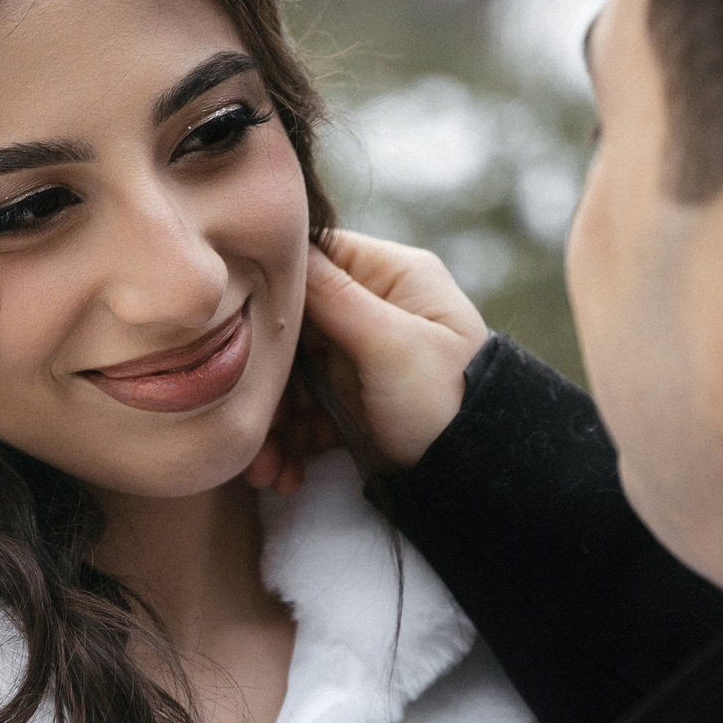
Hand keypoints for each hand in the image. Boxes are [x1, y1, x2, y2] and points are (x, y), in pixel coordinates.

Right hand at [245, 231, 490, 490]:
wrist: (482, 477)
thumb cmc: (451, 402)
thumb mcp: (393, 345)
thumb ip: (334, 296)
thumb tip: (282, 245)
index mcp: (391, 276)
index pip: (314, 257)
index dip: (272, 289)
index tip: (240, 327)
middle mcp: (372, 309)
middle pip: (291, 327)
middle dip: (266, 381)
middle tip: (247, 423)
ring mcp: (358, 356)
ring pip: (290, 377)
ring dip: (272, 425)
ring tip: (265, 472)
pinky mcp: (351, 400)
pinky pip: (303, 414)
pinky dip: (289, 445)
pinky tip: (284, 475)